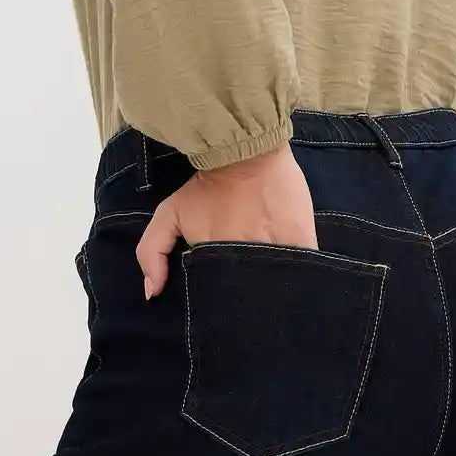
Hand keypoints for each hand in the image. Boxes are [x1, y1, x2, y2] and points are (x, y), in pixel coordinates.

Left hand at [136, 142, 317, 298]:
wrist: (245, 152)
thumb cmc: (207, 185)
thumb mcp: (170, 213)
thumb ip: (152, 251)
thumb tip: (153, 293)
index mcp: (215, 261)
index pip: (220, 297)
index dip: (222, 303)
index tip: (225, 302)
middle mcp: (244, 260)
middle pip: (249, 296)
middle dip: (248, 301)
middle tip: (250, 297)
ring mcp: (275, 251)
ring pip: (277, 284)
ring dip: (276, 287)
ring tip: (277, 289)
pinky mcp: (302, 240)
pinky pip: (304, 268)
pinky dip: (303, 275)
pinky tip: (302, 278)